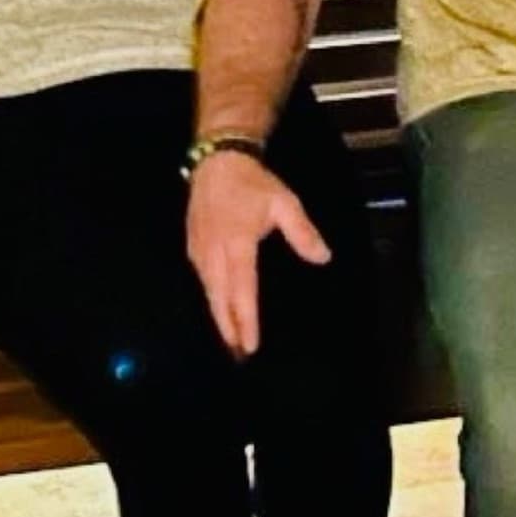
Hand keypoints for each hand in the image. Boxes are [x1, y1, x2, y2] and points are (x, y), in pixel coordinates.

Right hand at [187, 149, 330, 356]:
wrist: (218, 160)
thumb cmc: (253, 183)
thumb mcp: (284, 202)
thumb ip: (302, 232)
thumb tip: (323, 258)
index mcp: (237, 244)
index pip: (242, 290)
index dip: (245, 320)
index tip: (250, 344)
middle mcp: (214, 252)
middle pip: (219, 299)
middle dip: (228, 328)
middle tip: (238, 356)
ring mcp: (199, 250)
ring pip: (207, 292)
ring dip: (217, 317)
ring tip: (228, 339)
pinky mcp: (192, 246)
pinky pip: (201, 280)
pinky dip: (209, 298)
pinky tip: (217, 307)